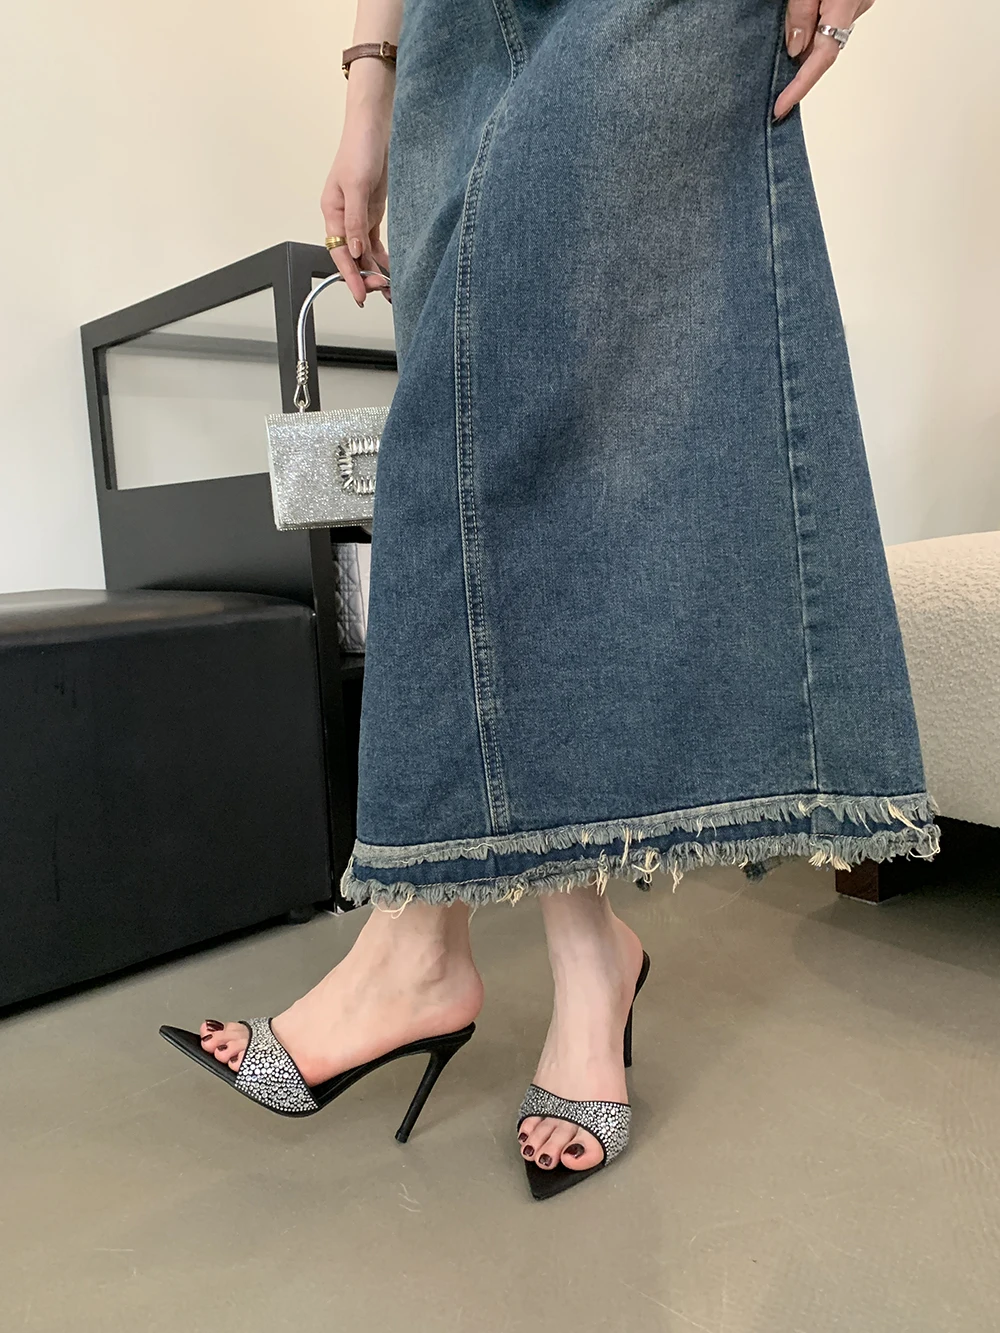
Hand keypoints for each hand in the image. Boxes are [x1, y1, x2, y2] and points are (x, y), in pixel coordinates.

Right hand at [320, 62, 393, 305]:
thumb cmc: (360, 147)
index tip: (360, 295)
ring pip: (364, 252)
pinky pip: (374, 242)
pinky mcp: (372, 211)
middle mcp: (343, 216)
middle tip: (381, 292)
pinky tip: (391, 269)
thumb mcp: (356, 185)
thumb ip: (355, 220)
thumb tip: (354, 251)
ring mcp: (358, 215)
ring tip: (389, 289)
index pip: (339, 252)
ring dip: (374, 270)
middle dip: (364, 276)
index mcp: (332, 211)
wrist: (376, 124)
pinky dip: (382, 256)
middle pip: (351, 256)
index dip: (349, 276)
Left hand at [774, 0, 875, 120]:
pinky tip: (800, 33)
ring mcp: (859, 2)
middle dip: (800, 70)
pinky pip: (832, 24)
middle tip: (777, 89)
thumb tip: (795, 48)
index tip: (782, 107)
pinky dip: (815, 32)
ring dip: (806, 48)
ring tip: (782, 59)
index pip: (821, 57)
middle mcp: (857, 6)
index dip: (800, 86)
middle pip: (825, 50)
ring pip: (828, 37)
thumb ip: (800, 13)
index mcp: (844, 3)